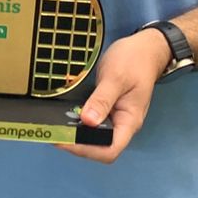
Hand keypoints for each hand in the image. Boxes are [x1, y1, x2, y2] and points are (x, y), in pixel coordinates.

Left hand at [57, 29, 172, 163]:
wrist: (144, 48)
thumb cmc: (135, 61)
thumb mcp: (116, 78)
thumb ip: (102, 100)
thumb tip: (87, 121)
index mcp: (129, 122)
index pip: (110, 149)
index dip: (86, 149)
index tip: (64, 139)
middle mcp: (121, 124)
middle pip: (99, 146)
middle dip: (76, 143)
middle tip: (53, 132)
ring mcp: (113, 117)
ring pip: (93, 135)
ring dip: (74, 134)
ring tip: (54, 126)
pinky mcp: (106, 109)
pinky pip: (91, 122)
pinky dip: (77, 122)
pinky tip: (63, 116)